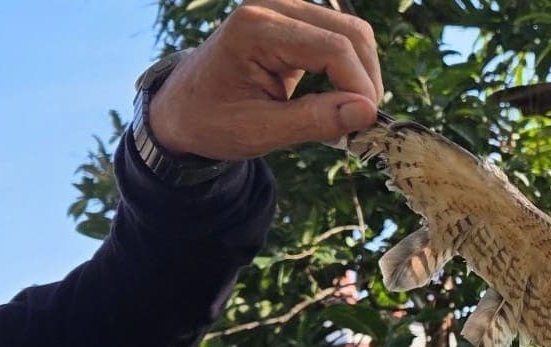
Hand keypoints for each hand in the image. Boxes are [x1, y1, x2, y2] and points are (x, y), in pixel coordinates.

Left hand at [148, 0, 382, 160]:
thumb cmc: (211, 120)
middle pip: (352, 33)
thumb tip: (368, 112)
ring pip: (353, 34)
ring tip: (350, 113)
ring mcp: (285, 8)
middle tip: (363, 122)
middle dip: (366, 80)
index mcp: (256, 28)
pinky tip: (339, 99)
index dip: (359, 87)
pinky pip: (341, 38)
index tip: (365, 125)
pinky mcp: (295, 20)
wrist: (182, 106)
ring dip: (362, 75)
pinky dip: (350, 70)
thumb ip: (313, 120)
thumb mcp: (257, 131)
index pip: (333, 48)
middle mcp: (273, 6)